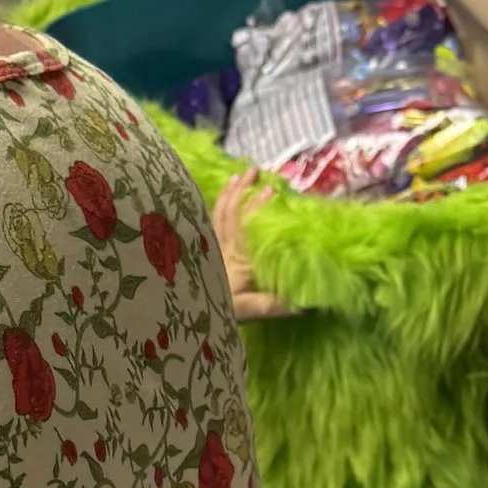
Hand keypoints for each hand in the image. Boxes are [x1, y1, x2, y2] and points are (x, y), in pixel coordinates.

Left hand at [211, 167, 294, 320]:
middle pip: (232, 212)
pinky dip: (215, 209)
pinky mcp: (203, 251)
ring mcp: (212, 247)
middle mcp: (223, 247)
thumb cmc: (215, 311)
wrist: (182, 317)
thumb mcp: (247, 310)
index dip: (258, 206)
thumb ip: (273, 305)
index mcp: (237, 258)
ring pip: (218, 214)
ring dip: (228, 194)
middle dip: (244, 191)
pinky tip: (219, 200)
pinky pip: (209, 223)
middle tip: (254, 171)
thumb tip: (305, 302)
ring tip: (236, 176)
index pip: (248, 225)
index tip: (271, 189)